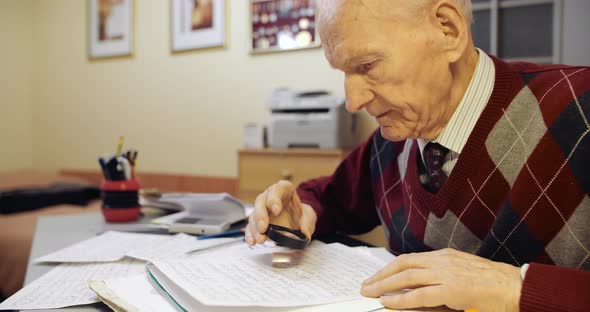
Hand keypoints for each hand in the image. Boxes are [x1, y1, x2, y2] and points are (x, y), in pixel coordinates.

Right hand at [244, 180, 316, 245]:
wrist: (297, 221)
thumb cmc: (301, 215)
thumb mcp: (309, 217)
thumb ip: (307, 223)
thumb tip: (304, 233)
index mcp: (284, 189)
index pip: (278, 189)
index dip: (275, 199)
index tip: (276, 210)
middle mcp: (270, 196)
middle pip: (261, 201)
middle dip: (261, 215)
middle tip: (263, 227)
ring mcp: (262, 209)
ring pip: (254, 215)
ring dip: (255, 228)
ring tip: (260, 239)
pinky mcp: (257, 222)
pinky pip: (251, 226)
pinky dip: (250, 234)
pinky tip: (252, 241)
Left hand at [361, 248, 521, 311]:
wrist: (517, 287)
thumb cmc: (493, 284)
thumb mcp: (461, 274)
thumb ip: (439, 279)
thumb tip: (415, 290)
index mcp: (445, 256)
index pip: (409, 259)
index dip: (389, 268)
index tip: (376, 277)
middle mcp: (443, 261)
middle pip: (403, 265)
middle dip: (381, 275)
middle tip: (365, 285)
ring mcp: (447, 274)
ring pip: (407, 277)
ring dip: (384, 285)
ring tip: (370, 293)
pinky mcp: (453, 290)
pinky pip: (420, 295)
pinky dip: (401, 299)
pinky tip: (388, 303)